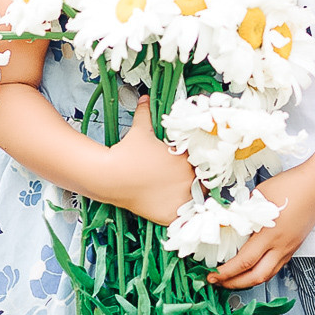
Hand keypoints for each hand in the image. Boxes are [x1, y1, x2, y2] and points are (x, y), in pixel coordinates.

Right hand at [109, 98, 194, 225]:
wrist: (110, 176)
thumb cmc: (128, 153)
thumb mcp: (141, 129)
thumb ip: (146, 112)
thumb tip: (144, 97)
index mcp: (185, 159)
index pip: (204, 162)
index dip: (200, 163)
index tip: (192, 165)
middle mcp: (187, 179)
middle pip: (202, 181)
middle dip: (197, 179)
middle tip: (185, 179)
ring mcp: (179, 198)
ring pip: (196, 200)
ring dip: (193, 197)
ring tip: (182, 194)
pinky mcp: (169, 214)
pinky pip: (184, 217)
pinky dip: (183, 215)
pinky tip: (176, 208)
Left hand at [205, 165, 314, 289]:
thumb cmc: (291, 185)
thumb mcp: (260, 195)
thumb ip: (244, 210)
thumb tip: (228, 220)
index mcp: (270, 234)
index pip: (244, 262)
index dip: (226, 273)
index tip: (212, 275)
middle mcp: (281, 246)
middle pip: (256, 277)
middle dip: (235, 284)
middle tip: (218, 282)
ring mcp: (290, 247)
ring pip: (268, 275)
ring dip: (248, 281)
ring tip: (233, 279)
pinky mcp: (295, 245)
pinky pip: (277, 266)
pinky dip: (262, 271)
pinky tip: (253, 267)